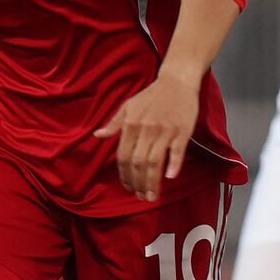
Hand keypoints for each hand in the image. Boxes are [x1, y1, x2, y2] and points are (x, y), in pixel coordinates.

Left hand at [94, 70, 199, 201]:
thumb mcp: (128, 106)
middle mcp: (145, 129)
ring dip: (152, 181)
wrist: (176, 82)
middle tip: (142, 197)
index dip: (124, 175)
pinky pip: (176, 151)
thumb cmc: (151, 95)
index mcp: (131, 125)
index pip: (123, 156)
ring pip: (154, 161)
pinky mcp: (181, 130)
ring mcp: (164, 131)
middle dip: (138, 183)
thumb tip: (97, 135)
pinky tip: (170, 177)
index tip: (128, 188)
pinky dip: (173, 165)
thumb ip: (114, 124)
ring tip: (152, 196)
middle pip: (138, 163)